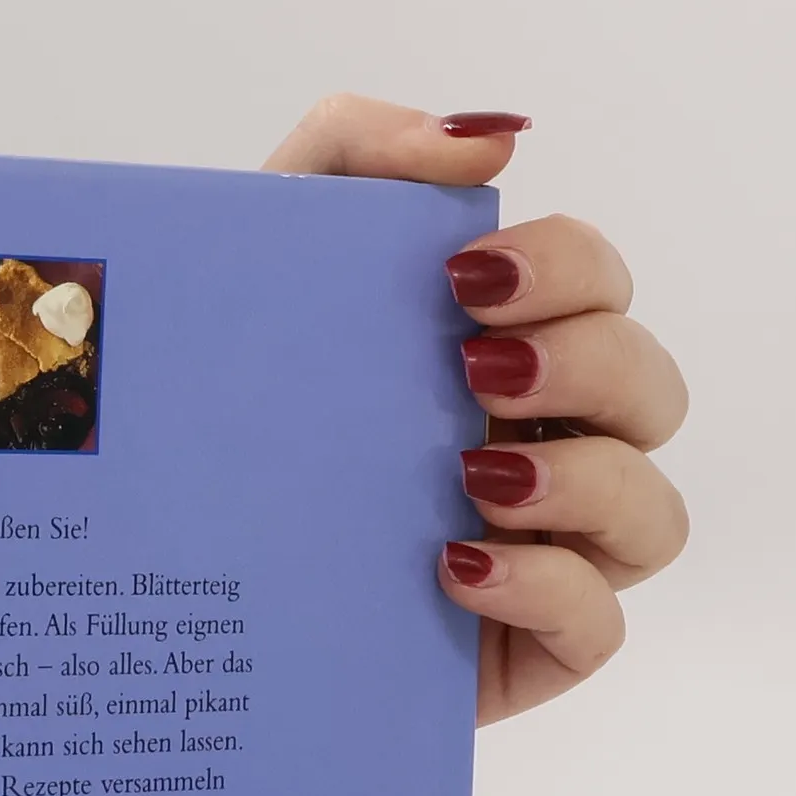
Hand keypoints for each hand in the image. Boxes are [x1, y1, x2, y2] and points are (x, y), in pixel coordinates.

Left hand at [264, 95, 688, 723]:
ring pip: (651, 513)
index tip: (466, 279)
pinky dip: (549, 589)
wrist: (144, 569)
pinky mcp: (513, 653)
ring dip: (584, 481)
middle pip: (649, 394)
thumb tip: (485, 142)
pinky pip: (599, 627)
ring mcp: (537, 556)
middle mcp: (535, 447)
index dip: (570, 270)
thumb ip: (354, 154)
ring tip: (472, 476)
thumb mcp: (254, 260)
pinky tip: (455, 565)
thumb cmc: (213, 415)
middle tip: (473, 367)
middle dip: (589, 363)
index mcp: (495, 356)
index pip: (597, 289)